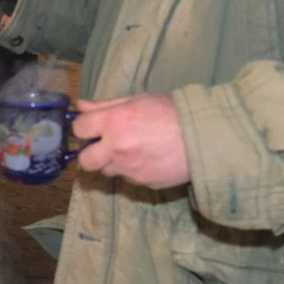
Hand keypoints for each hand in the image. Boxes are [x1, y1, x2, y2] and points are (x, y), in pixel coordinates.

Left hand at [71, 94, 189, 188]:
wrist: (204, 138)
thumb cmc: (172, 113)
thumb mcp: (138, 100)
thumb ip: (106, 105)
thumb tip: (81, 106)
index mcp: (114, 122)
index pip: (79, 128)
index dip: (83, 127)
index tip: (90, 127)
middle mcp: (117, 148)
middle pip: (85, 160)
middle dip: (90, 153)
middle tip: (103, 145)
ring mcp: (129, 168)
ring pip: (106, 171)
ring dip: (111, 162)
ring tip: (131, 150)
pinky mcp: (142, 183)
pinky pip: (127, 178)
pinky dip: (131, 170)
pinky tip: (146, 159)